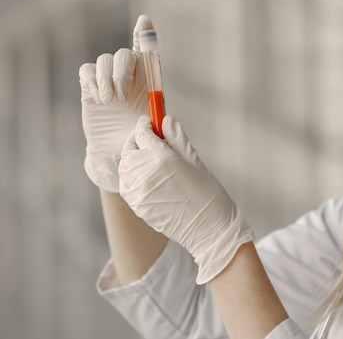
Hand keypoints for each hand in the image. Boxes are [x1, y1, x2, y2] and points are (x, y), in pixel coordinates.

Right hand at [79, 15, 152, 191]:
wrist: (116, 150)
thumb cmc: (139, 137)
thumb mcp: (154, 124)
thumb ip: (157, 111)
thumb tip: (159, 109)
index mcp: (146, 78)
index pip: (145, 50)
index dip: (144, 33)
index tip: (144, 22)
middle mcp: (127, 74)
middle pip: (123, 54)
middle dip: (122, 71)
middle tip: (122, 95)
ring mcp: (107, 79)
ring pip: (104, 59)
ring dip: (107, 79)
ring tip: (111, 100)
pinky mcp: (89, 85)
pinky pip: (87, 69)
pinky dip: (93, 81)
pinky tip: (99, 99)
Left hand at [119, 115, 253, 283]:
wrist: (209, 229)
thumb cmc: (208, 194)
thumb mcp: (195, 161)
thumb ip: (177, 138)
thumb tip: (166, 121)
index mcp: (162, 158)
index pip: (143, 133)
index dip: (146, 125)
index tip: (150, 122)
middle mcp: (145, 173)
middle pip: (129, 149)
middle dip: (137, 141)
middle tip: (147, 138)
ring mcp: (138, 191)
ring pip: (125, 167)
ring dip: (132, 159)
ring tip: (147, 158)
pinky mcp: (136, 205)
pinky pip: (126, 185)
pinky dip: (131, 176)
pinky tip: (146, 176)